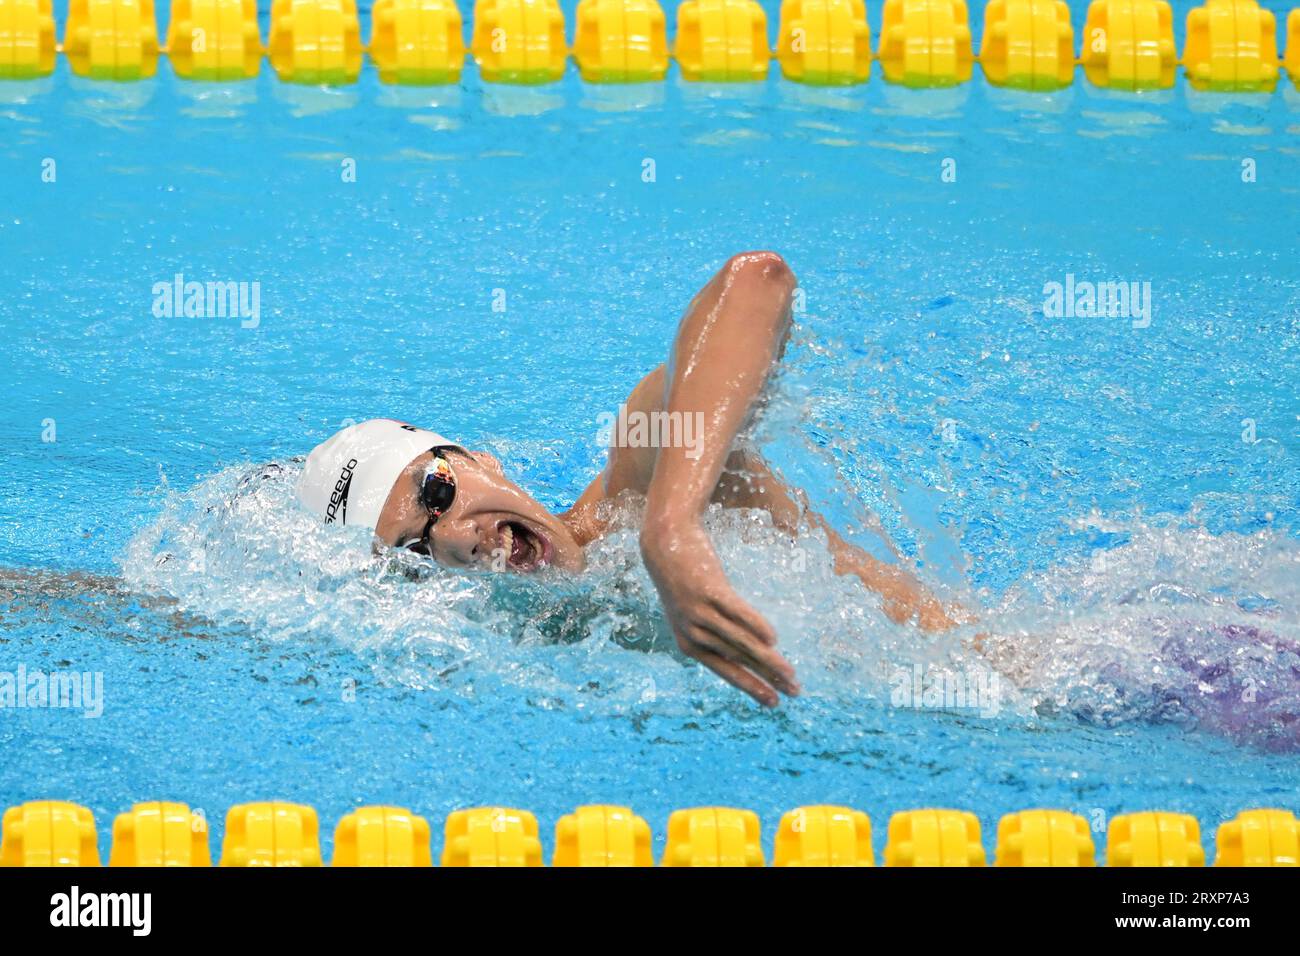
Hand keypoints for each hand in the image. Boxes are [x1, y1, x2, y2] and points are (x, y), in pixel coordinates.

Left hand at [640, 518, 799, 706]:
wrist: (664, 542)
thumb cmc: (683, 580)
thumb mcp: (693, 612)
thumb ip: (715, 633)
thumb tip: (748, 650)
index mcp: (690, 644)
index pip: (727, 671)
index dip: (753, 687)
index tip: (775, 703)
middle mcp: (694, 632)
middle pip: (739, 660)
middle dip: (769, 678)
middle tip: (795, 692)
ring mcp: (700, 612)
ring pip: (741, 642)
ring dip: (768, 659)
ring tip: (790, 673)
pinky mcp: (709, 589)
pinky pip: (737, 612)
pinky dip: (756, 625)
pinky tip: (773, 639)